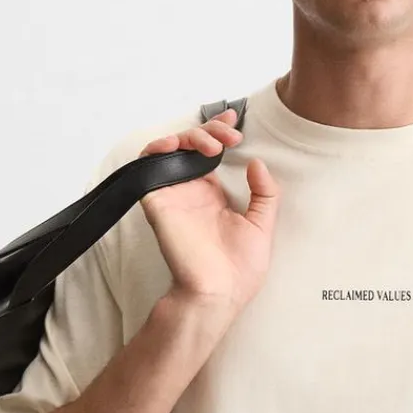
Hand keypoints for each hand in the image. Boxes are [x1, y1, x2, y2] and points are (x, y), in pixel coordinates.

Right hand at [138, 110, 280, 312]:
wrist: (219, 292)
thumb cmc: (239, 270)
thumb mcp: (263, 225)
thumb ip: (264, 194)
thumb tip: (257, 163)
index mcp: (214, 195)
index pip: (212, 153)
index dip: (219, 130)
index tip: (235, 119)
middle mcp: (191, 191)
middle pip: (191, 144)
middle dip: (210, 130)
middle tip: (230, 137)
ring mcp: (173, 194)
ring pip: (170, 149)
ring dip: (189, 136)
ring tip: (213, 145)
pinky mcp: (158, 201)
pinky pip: (148, 167)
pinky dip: (157, 149)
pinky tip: (177, 146)